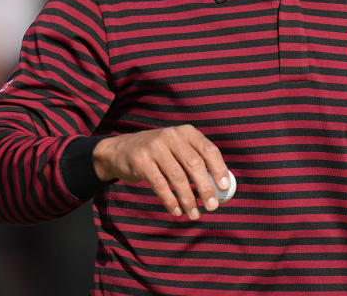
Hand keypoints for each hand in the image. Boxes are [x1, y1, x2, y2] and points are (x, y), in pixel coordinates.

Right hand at [92, 125, 229, 220]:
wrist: (122, 150)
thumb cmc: (160, 154)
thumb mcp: (178, 149)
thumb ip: (197, 162)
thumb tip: (219, 188)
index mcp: (186, 132)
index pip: (208, 149)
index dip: (219, 169)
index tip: (225, 188)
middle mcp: (172, 136)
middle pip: (194, 164)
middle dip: (205, 188)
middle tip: (213, 207)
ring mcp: (155, 147)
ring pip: (177, 177)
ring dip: (188, 199)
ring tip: (194, 215)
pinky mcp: (141, 161)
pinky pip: (160, 184)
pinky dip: (170, 200)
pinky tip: (177, 211)